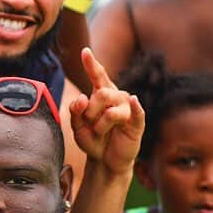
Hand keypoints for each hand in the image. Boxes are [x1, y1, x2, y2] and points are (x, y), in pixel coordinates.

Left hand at [68, 48, 143, 175]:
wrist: (105, 161)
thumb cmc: (92, 140)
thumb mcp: (77, 127)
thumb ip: (76, 112)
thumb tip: (82, 98)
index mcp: (101, 93)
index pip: (97, 75)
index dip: (91, 63)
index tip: (84, 51)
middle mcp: (116, 96)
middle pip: (100, 94)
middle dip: (90, 113)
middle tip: (89, 125)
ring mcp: (128, 108)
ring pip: (110, 109)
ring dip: (99, 125)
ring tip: (100, 133)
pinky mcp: (137, 122)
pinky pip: (136, 112)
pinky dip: (135, 107)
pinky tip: (133, 101)